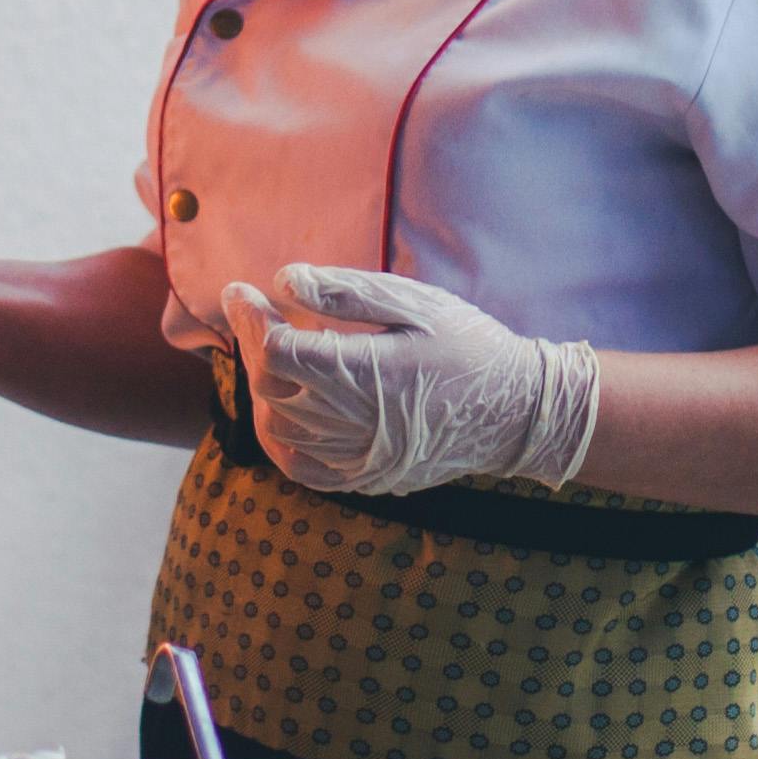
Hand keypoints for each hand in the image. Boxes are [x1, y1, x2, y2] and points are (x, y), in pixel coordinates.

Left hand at [221, 263, 596, 497]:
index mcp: (367, 374)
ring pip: (280, 428)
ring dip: (264, 388)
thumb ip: (346, 293)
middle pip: (271, 387)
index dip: (248, 318)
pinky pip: (303, 468)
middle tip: (257, 313)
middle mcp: (356, 424)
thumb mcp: (414, 303)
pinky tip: (283, 408)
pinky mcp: (367, 478)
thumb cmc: (469, 345)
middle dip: (254, 344)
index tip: (238, 290)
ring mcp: (359, 458)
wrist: (519, 412)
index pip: (277, 351)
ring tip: (273, 353)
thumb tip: (285, 281)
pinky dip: (280, 438)